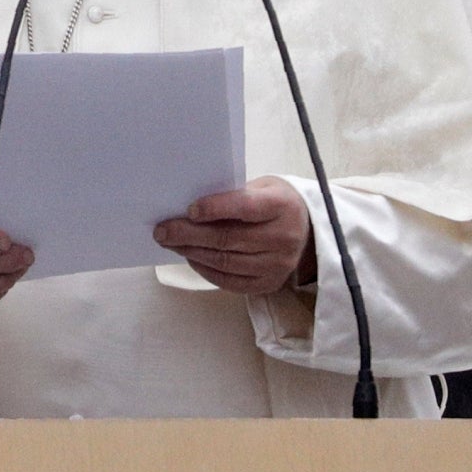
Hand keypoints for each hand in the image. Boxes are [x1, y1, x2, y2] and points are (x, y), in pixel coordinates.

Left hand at [153, 176, 315, 294]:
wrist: (308, 231)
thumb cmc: (276, 203)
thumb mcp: (263, 187)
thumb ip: (234, 194)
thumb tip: (190, 208)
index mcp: (282, 206)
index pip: (245, 207)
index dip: (215, 208)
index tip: (189, 209)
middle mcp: (283, 238)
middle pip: (229, 239)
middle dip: (190, 234)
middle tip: (163, 230)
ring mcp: (277, 265)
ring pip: (226, 262)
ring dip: (193, 252)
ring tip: (171, 243)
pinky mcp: (269, 284)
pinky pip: (230, 282)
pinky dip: (206, 270)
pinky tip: (191, 258)